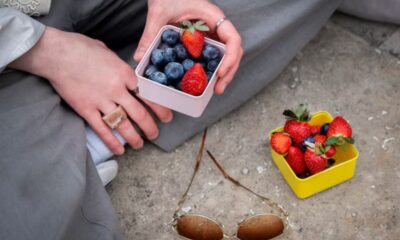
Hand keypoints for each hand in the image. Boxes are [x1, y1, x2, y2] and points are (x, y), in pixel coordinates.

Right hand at [10, 27, 172, 154]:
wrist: (56, 54)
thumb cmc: (81, 48)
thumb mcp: (107, 52)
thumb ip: (119, 65)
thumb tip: (124, 72)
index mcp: (125, 74)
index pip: (148, 95)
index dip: (160, 107)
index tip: (166, 116)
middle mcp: (117, 90)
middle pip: (140, 114)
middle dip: (150, 127)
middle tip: (155, 134)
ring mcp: (101, 102)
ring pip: (123, 125)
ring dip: (134, 137)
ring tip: (140, 144)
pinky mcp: (86, 110)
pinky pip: (102, 130)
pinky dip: (112, 142)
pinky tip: (119, 151)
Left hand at [134, 0, 242, 94]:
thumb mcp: (158, 14)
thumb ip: (150, 35)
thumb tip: (140, 57)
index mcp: (212, 17)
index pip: (232, 38)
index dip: (230, 58)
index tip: (220, 73)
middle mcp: (216, 27)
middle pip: (233, 52)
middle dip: (228, 72)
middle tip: (218, 89)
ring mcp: (212, 35)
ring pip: (226, 56)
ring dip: (223, 73)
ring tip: (214, 90)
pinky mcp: (205, 41)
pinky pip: (213, 56)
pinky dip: (212, 69)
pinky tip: (204, 81)